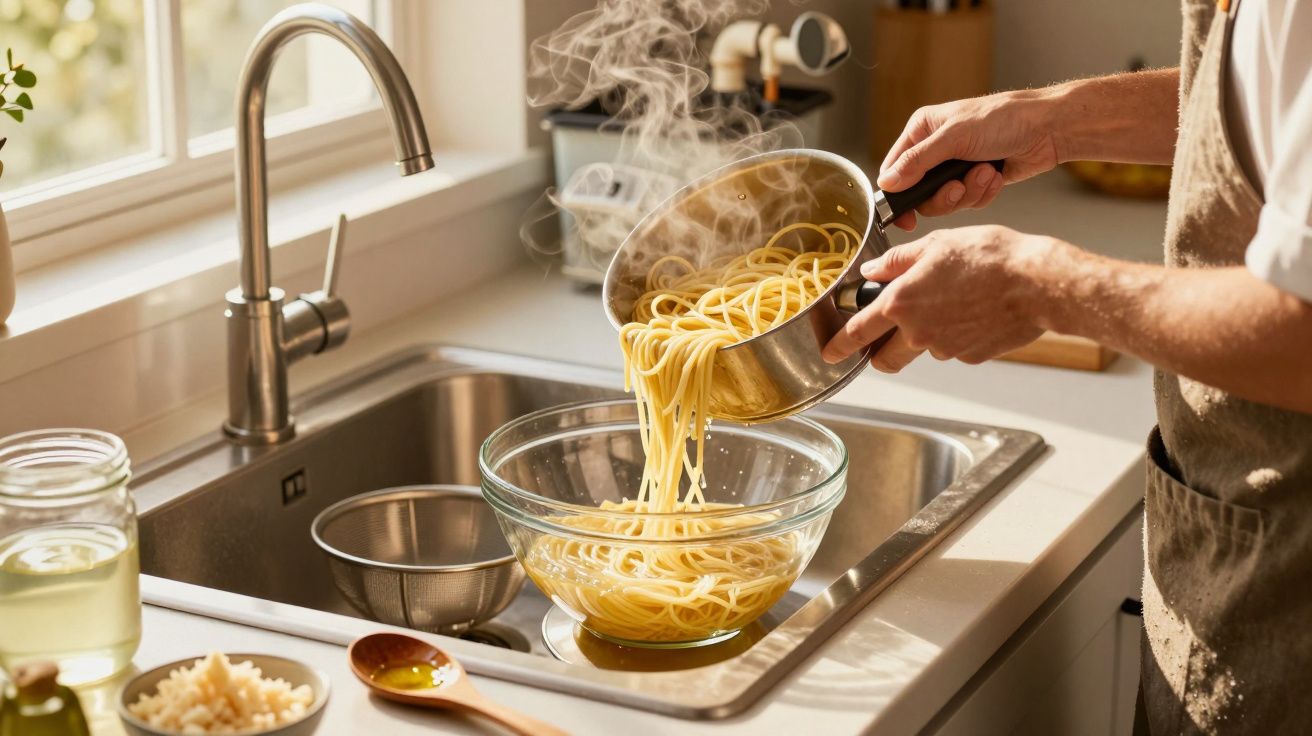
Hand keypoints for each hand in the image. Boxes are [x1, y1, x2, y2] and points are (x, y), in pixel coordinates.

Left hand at [822, 226, 1055, 371]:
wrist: (1037, 282)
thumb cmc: (992, 257)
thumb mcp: (937, 244)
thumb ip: (898, 261)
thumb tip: (872, 271)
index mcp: (901, 303)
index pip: (858, 331)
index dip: (839, 344)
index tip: (830, 352)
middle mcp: (918, 332)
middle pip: (885, 358)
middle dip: (880, 354)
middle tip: (885, 340)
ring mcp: (945, 348)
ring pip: (924, 349)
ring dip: (927, 334)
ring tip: (955, 301)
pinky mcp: (971, 356)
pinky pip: (955, 348)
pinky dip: (958, 334)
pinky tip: (976, 310)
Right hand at [880, 91, 1060, 229]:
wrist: (1048, 128)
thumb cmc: (1004, 119)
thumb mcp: (954, 137)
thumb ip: (917, 162)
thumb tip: (887, 183)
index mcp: (922, 131)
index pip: (893, 169)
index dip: (897, 195)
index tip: (905, 217)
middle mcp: (935, 150)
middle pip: (920, 194)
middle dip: (944, 196)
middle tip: (957, 188)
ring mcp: (956, 167)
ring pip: (946, 202)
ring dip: (968, 192)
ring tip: (986, 172)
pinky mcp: (976, 181)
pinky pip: (968, 202)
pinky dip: (984, 193)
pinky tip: (996, 175)